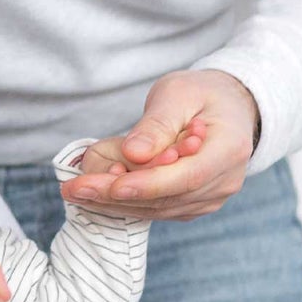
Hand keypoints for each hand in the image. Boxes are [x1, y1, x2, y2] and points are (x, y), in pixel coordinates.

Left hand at [61, 70, 257, 221]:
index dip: (146, 185)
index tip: (110, 185)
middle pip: (166, 198)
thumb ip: (158, 125)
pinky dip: (127, 202)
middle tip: (73, 189)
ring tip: (77, 191)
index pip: (185, 178)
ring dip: (114, 203)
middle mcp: (224, 182)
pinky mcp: (193, 203)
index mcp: (228, 151)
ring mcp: (210, 198)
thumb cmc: (202, 93)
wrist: (228, 107)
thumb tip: (133, 154)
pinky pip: (158, 208)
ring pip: (158, 208)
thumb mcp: (179, 93)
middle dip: (116, 196)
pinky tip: (96, 193)